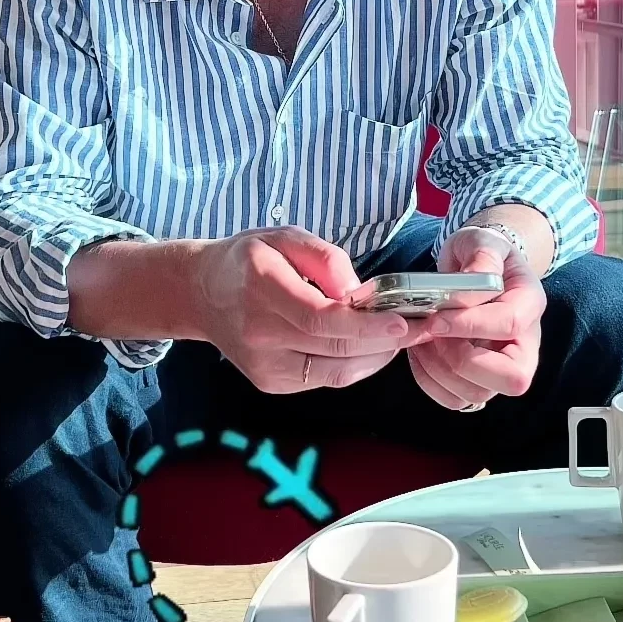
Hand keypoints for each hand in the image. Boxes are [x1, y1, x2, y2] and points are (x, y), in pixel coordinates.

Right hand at [192, 225, 434, 393]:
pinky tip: (369, 347)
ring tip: (401, 337)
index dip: (368, 325)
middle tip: (421, 328)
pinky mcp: (270, 383)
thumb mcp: (285, 237)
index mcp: (261, 289)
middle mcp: (259, 334)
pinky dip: (355, 365)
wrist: (201, 294)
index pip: (322, 319)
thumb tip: (358, 293)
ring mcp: (263, 366)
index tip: (403, 321)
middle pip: (335, 349)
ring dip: (376, 357)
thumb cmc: (248, 261)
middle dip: (385, 342)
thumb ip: (325, 259)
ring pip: (336, 373)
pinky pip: (325, 379)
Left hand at [407, 224, 545, 411]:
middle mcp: (523, 343)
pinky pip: (456, 399)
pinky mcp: (478, 379)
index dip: (470, 325)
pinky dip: (430, 382)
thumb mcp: (482, 240)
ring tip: (421, 340)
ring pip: (479, 394)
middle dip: (463, 360)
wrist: (477, 268)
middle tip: (434, 335)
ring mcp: (501, 366)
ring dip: (440, 371)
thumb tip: (477, 278)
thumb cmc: (481, 254)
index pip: (510, 325)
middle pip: (512, 377)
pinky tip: (419, 353)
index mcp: (529, 305)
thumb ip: (483, 254)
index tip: (436, 317)